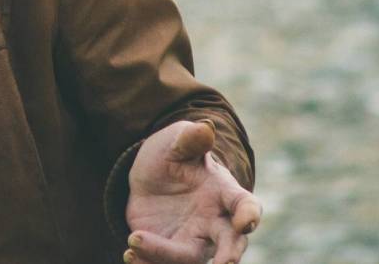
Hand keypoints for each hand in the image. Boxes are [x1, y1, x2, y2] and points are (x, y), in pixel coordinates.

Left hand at [124, 120, 261, 263]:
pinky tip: (129, 253)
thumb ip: (191, 139)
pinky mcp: (169, 250)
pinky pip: (163, 263)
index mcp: (224, 193)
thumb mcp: (178, 141)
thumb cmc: (174, 156)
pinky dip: (147, 263)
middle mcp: (215, 223)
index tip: (245, 222)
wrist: (151, 176)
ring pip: (189, 258)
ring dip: (164, 255)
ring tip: (134, 241)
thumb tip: (205, 128)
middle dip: (230, 256)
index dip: (249, 214)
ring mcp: (193, 240)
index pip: (245, 205)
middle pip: (230, 244)